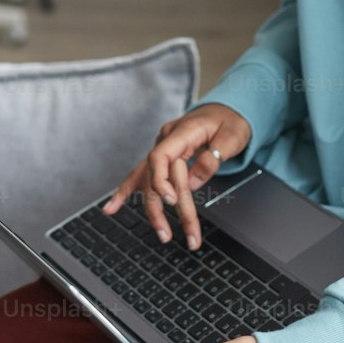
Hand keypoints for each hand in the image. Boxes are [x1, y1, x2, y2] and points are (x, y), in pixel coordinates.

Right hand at [102, 102, 251, 250]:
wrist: (227, 108)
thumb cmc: (230, 120)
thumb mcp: (232, 135)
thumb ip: (212, 157)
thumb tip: (193, 182)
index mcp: (182, 131)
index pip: (161, 157)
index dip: (161, 180)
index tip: (172, 200)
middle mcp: (166, 139)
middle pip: (156, 176)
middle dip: (164, 208)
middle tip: (176, 235)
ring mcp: (162, 147)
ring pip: (148, 181)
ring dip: (153, 209)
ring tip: (162, 234)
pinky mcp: (163, 157)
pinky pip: (142, 176)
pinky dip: (126, 192)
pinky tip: (111, 208)